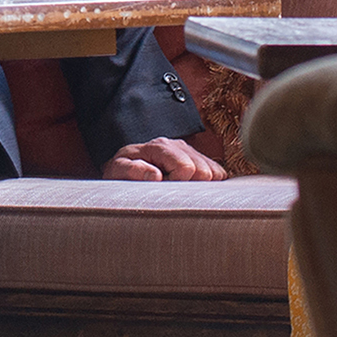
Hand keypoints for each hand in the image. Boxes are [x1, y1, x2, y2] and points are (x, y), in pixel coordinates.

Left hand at [102, 135, 225, 182]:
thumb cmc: (122, 172)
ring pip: (215, 173)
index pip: (185, 167)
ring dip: (201, 186)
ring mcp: (190, 151)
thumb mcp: (118, 171)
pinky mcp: (198, 160)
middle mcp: (178, 145)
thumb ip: (132, 170)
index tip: (164, 191)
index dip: (177, 184)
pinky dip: (209, 185)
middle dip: (191, 187)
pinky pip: (218, 174)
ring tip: (179, 189)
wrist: (124, 168)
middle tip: (172, 191)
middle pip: (204, 171)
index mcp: (160, 146)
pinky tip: (191, 188)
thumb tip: (155, 175)